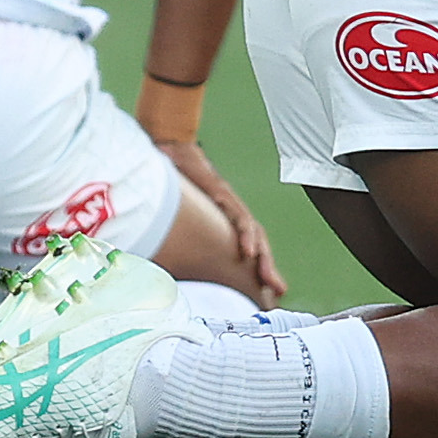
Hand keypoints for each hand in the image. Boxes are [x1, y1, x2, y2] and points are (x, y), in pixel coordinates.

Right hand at [158, 137, 287, 306]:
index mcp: (222, 216)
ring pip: (252, 231)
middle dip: (266, 268)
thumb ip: (178, 233)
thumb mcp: (178, 211)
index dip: (256, 265)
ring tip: (268, 278)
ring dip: (262, 256)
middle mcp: (229, 209)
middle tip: (277, 290)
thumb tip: (160, 259)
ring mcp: (228, 200)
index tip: (264, 288)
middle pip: (255, 241)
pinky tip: (248, 251)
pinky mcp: (221, 192)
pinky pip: (237, 216)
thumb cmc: (175, 177)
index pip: (244, 244)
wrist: (172, 147)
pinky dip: (245, 234)